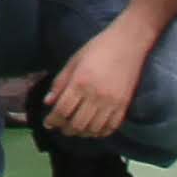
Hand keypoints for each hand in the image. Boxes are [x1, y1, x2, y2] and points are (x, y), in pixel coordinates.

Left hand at [43, 20, 153, 140]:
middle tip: (60, 126)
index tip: (48, 122)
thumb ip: (60, 83)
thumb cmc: (97, 48)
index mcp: (80, 82)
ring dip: (81, 133)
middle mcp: (96, 96)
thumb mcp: (73, 61)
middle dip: (65, 128)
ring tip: (75, 128)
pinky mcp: (124, 105)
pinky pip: (111, 127)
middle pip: (77, 124)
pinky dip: (100, 132)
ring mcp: (112, 102)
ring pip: (93, 129)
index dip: (53, 120)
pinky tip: (93, 128)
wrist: (128, 43)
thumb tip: (48, 102)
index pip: (62, 110)